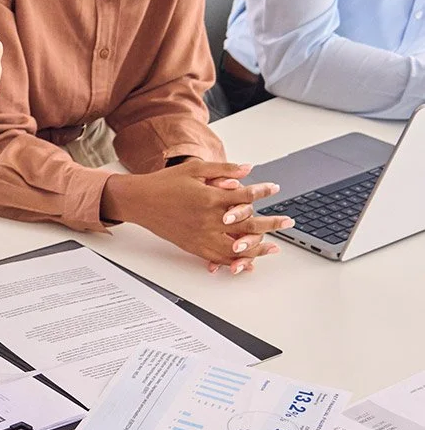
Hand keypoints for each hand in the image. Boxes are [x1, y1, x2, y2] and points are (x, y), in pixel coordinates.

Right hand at [102, 160, 293, 271]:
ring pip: (237, 247)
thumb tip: (247, 169)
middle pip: (248, 224)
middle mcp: (207, 219)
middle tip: (288, 222)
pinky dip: (237, 260)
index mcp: (209, 197)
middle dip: (272, 223)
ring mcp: (201, 235)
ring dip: (259, 248)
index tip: (274, 188)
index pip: (245, 196)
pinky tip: (248, 260)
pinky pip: (219, 258)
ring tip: (274, 247)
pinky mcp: (194, 246)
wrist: (140, 201)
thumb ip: (222, 169)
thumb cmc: (164, 183)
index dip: (262, 191)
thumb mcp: (194, 169)